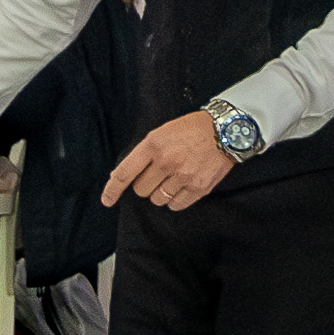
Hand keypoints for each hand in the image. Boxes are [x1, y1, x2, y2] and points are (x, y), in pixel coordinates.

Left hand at [100, 110, 235, 211]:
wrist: (226, 130)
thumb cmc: (192, 129)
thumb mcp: (162, 132)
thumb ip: (145, 152)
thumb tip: (128, 174)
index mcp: (153, 145)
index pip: (125, 173)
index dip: (113, 189)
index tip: (107, 200)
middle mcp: (166, 162)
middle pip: (141, 190)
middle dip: (146, 185)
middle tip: (158, 174)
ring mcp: (183, 176)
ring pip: (157, 199)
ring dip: (160, 193)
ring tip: (173, 179)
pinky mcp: (199, 187)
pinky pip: (176, 205)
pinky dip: (175, 200)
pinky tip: (181, 188)